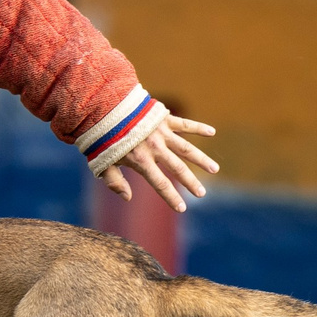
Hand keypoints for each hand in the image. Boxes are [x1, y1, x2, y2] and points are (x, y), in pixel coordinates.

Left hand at [98, 116, 220, 212]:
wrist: (103, 107)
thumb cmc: (101, 137)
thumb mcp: (102, 163)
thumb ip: (114, 182)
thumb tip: (128, 198)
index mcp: (141, 161)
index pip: (160, 184)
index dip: (171, 198)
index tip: (182, 209)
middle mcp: (154, 148)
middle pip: (177, 168)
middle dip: (190, 183)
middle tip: (202, 194)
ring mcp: (161, 133)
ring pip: (186, 148)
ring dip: (201, 159)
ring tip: (214, 169)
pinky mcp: (163, 118)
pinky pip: (184, 123)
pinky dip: (198, 127)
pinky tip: (212, 132)